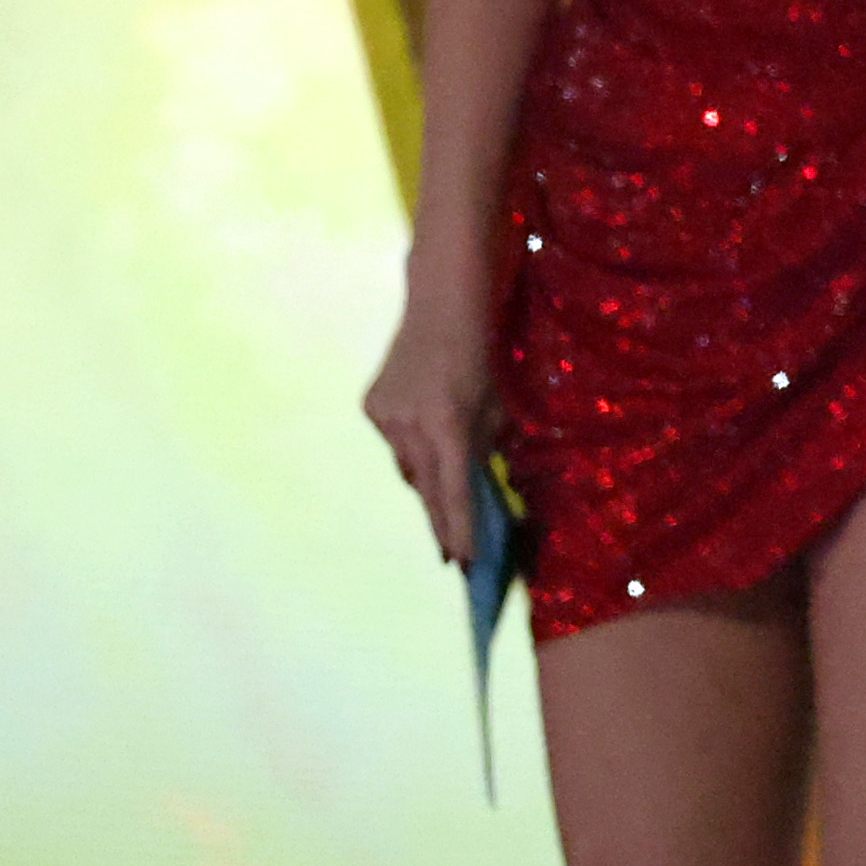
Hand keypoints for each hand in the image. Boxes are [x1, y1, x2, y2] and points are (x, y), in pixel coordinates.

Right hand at [364, 301, 497, 565]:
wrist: (442, 304)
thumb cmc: (480, 354)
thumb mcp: (494, 405)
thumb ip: (484, 448)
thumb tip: (475, 486)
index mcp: (446, 423)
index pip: (451, 490)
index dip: (458, 528)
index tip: (462, 560)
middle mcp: (409, 424)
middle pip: (424, 487)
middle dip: (440, 520)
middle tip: (452, 552)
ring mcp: (384, 416)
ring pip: (407, 466)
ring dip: (426, 481)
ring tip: (443, 503)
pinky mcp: (371, 406)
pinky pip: (394, 442)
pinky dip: (410, 447)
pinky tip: (423, 439)